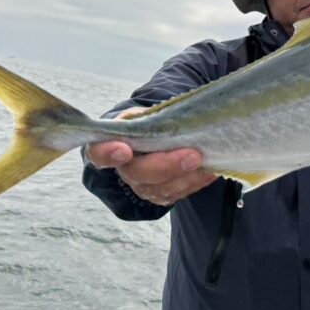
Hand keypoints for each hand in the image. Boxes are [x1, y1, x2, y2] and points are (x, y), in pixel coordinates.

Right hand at [86, 107, 217, 205]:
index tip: (124, 150)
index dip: (109, 154)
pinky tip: (210, 170)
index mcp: (110, 145)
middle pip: (140, 174)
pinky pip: (179, 193)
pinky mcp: (162, 195)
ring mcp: (143, 186)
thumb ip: (147, 118)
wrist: (158, 137)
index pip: (99, 153)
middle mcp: (124, 170)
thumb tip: (172, 118)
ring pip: (162, 189)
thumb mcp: (143, 114)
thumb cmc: (149, 122)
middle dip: (168, 165)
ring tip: (206, 161)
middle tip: (193, 155)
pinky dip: (196, 182)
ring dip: (187, 176)